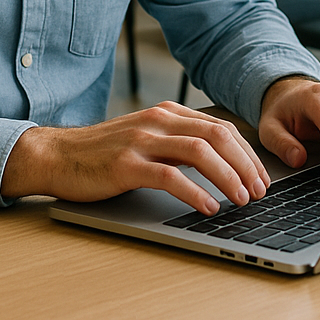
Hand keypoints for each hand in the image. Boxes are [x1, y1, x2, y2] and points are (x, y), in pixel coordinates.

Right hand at [1, 101, 270, 214]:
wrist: (59, 155)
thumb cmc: (105, 152)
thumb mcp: (147, 136)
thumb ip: (178, 140)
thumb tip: (221, 160)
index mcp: (168, 112)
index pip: (220, 127)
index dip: (246, 152)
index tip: (261, 175)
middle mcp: (158, 120)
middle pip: (217, 136)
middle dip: (244, 164)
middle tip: (260, 190)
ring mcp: (142, 140)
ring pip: (199, 152)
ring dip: (227, 177)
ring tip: (241, 199)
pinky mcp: (126, 164)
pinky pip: (169, 176)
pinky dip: (195, 192)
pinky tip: (208, 207)